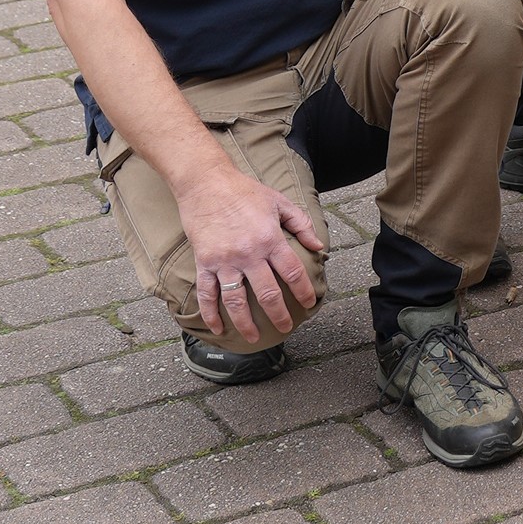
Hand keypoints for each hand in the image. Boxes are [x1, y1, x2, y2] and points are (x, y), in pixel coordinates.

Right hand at [176, 161, 322, 340]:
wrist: (207, 185)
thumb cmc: (246, 192)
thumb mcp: (279, 202)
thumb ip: (301, 224)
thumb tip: (318, 246)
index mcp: (270, 239)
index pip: (292, 272)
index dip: (304, 291)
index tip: (310, 304)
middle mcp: (248, 254)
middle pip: (267, 293)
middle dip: (279, 315)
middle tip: (286, 328)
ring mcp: (224, 261)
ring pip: (236, 301)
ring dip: (246, 323)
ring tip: (254, 338)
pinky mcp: (204, 263)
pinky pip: (207, 294)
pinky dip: (211, 314)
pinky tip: (218, 328)